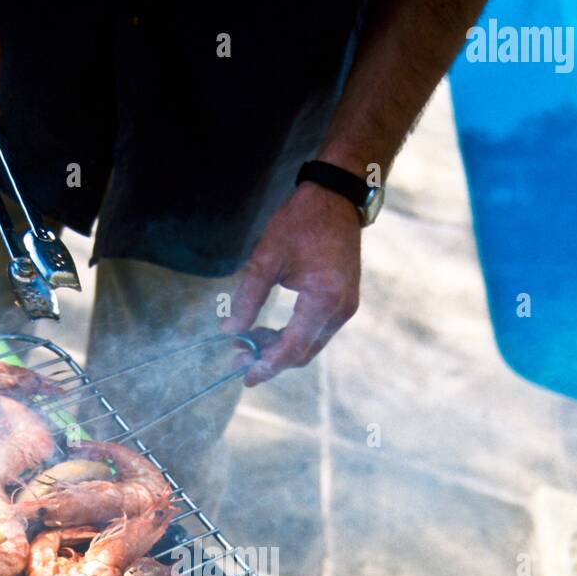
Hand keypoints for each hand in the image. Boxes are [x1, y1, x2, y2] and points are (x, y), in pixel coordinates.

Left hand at [224, 182, 360, 386]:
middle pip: (302, 352)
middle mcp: (340, 309)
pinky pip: (315, 331)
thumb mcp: (266, 257)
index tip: (245, 378)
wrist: (336, 197)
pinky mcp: (344, 302)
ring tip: (247, 343)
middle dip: (270, 360)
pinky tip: (267, 330)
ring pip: (309, 344)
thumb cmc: (300, 221)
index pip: (292, 348)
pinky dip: (291, 335)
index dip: (267, 366)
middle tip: (237, 359)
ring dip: (279, 348)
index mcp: (324, 299)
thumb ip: (248, 297)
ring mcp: (346, 307)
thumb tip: (230, 331)